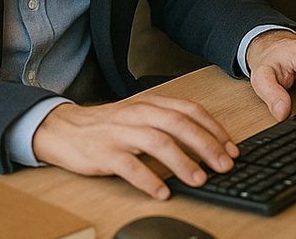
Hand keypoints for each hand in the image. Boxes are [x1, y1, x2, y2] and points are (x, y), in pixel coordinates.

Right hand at [30, 95, 236, 198]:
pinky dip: (148, 179)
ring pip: (157, 142)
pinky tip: (162, 192)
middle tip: (224, 165)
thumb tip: (205, 143)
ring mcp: (121, 133)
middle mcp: (138, 114)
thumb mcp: (140, 115)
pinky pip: (129, 166)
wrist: (64, 129)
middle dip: (206, 145)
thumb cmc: (108, 125)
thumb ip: (168, 123)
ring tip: (199, 179)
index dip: (214, 129)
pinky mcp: (104, 153)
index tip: (231, 148)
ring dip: (182, 161)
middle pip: (178, 124)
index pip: (189, 110)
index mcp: (151, 104)